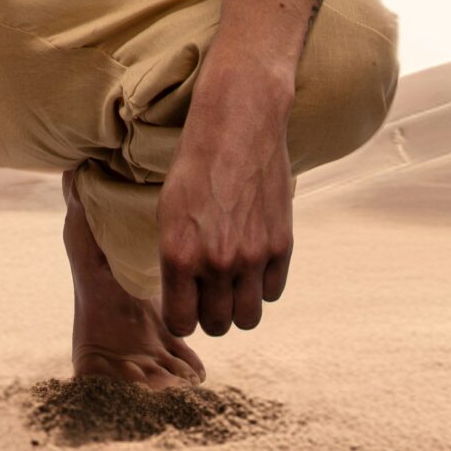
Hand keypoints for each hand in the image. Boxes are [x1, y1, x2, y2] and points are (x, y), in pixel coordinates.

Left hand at [157, 71, 294, 336]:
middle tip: (207, 293)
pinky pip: (273, 292)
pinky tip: (253, 261)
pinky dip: (263, 284)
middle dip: (209, 315)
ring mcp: (252, 257)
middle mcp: (216, 263)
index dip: (180, 316)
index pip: (180, 322)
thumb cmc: (195, 165)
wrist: (238, 125)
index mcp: (179, 255)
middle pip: (217, 325)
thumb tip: (181, 298)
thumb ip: (175, 259)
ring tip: (232, 284)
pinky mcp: (282, 246)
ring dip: (239, 306)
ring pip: (249, 318)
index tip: (183, 305)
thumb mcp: (169, 211)